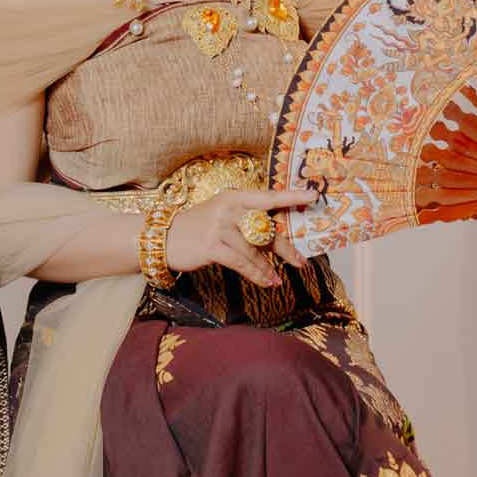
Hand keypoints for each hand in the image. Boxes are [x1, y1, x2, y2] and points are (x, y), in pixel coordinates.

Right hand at [167, 188, 317, 287]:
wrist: (164, 237)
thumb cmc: (198, 228)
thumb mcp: (222, 216)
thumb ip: (246, 222)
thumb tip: (276, 236)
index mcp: (235, 197)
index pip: (268, 197)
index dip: (291, 197)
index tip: (313, 195)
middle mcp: (229, 208)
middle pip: (266, 228)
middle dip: (286, 247)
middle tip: (303, 261)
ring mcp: (220, 226)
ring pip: (255, 250)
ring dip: (269, 268)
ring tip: (278, 279)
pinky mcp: (213, 246)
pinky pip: (243, 263)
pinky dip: (257, 274)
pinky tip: (267, 281)